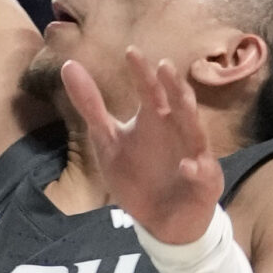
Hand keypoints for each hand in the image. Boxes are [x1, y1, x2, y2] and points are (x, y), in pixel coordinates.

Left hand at [60, 49, 223, 246]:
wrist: (159, 220)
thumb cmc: (137, 173)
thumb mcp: (107, 139)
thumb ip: (91, 105)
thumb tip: (69, 65)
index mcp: (155, 117)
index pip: (150, 89)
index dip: (141, 72)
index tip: (131, 52)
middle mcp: (177, 130)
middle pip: (178, 103)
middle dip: (173, 86)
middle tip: (165, 66)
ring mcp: (194, 154)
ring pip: (196, 131)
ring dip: (190, 116)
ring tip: (182, 101)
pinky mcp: (203, 183)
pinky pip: (201, 175)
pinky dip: (195, 170)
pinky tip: (186, 166)